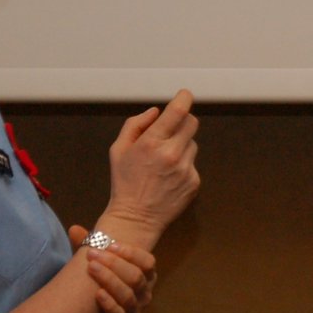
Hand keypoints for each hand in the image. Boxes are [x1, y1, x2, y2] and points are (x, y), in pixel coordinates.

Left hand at [68, 225, 155, 312]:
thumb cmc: (97, 281)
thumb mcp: (95, 261)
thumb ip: (87, 245)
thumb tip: (74, 229)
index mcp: (145, 274)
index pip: (148, 261)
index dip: (131, 253)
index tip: (111, 245)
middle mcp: (144, 292)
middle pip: (136, 276)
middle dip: (114, 264)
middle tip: (92, 254)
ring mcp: (136, 309)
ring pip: (128, 295)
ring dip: (109, 280)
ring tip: (91, 268)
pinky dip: (109, 303)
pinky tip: (97, 293)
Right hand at [104, 89, 200, 243]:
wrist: (136, 218)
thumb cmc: (124, 182)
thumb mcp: (118, 149)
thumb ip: (136, 124)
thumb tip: (156, 112)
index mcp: (152, 143)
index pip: (178, 111)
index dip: (184, 98)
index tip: (184, 95)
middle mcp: (172, 154)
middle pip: (192, 123)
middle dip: (182, 122)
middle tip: (170, 131)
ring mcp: (186, 169)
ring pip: (192, 144)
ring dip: (181, 146)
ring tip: (164, 162)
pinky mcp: (194, 182)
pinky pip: (193, 164)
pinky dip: (184, 166)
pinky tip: (169, 177)